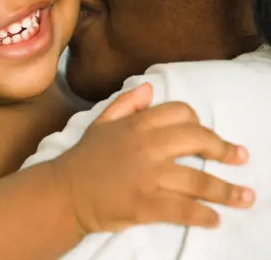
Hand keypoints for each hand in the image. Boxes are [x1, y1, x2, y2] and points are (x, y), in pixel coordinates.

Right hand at [54, 83, 253, 232]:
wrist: (64, 192)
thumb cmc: (83, 158)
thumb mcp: (100, 123)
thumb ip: (126, 104)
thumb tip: (149, 89)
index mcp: (136, 124)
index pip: (181, 113)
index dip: (199, 122)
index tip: (207, 136)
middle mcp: (146, 146)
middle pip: (198, 140)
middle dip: (223, 150)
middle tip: (239, 158)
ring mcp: (148, 176)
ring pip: (198, 180)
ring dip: (227, 192)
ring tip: (245, 198)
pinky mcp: (146, 205)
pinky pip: (184, 210)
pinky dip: (203, 216)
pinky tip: (214, 219)